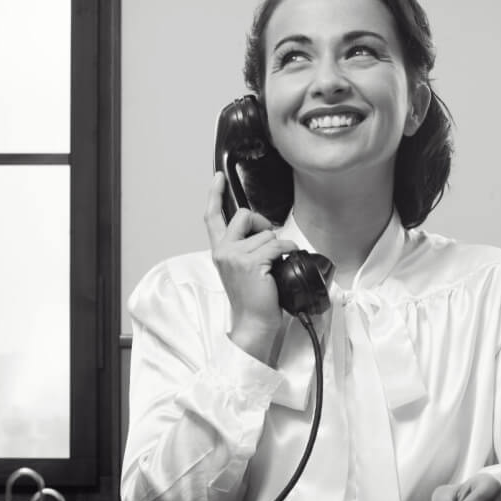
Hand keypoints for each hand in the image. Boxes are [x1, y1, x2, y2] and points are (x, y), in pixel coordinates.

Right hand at [204, 172, 297, 363]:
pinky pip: (278, 245)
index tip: (217, 177)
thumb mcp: (240, 270)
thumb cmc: (252, 299)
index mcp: (219, 251)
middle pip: (244, 215)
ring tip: (274, 267)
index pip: (212, 217)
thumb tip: (264, 233)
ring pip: (266, 233)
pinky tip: (285, 263)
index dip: (215, 194)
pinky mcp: (252, 263)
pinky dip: (288, 251)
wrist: (254, 323)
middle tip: (269, 243)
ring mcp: (236, 256)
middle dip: (261, 223)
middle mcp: (223, 251)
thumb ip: (243, 249)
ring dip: (277, 247)